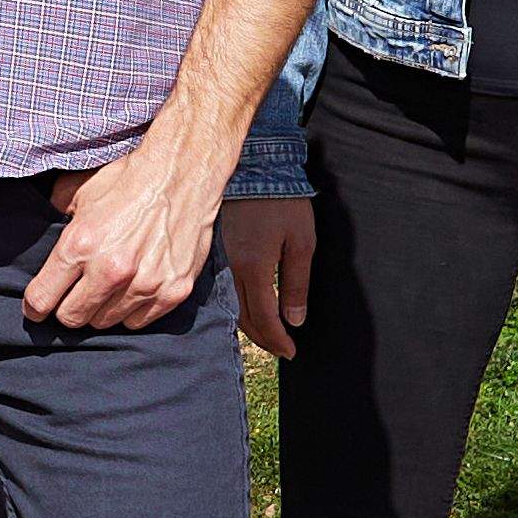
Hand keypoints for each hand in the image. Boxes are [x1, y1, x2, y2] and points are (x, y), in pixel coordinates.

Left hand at [27, 136, 228, 333]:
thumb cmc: (129, 180)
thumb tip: (43, 229)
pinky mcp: (173, 291)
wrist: (182, 172)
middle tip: (75, 294)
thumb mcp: (79, 192)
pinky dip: (132, 310)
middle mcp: (111, 270)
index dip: (35, 306)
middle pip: (72, 318)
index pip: (42, 299)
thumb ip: (56, 215)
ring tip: (109, 285)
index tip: (37, 308)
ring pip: (106, 322)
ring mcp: (145, 284)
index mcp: (80, 245)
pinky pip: (139, 321)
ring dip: (102, 308)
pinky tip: (133, 288)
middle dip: (68, 308)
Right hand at [222, 193, 316, 361]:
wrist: (255, 166)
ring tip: (267, 333)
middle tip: (282, 348)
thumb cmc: (284, 202)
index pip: (264, 317)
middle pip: (244, 317)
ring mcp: (219, 259)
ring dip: (250, 324)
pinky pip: (223, 288)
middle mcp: (231, 268)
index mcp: (254, 267)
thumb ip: (296, 284)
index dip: (278, 339)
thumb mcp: (302, 242)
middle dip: (265, 338)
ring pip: (231, 305)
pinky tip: (246, 308)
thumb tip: (294, 319)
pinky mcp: (215, 249)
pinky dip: (237, 305)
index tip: (292, 351)